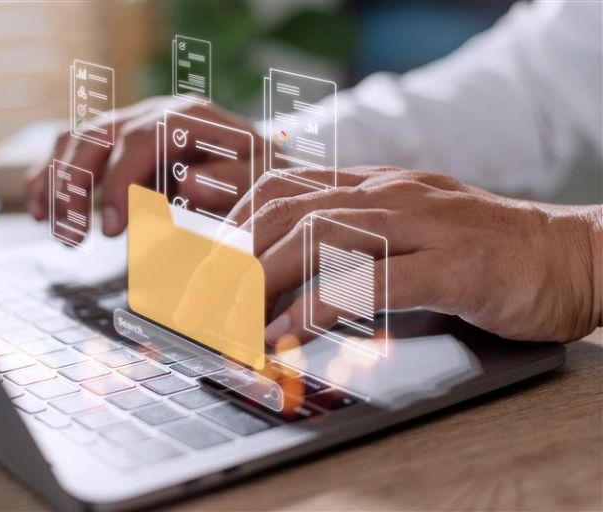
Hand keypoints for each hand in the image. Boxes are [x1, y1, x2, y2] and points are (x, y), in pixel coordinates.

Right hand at [26, 96, 261, 240]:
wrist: (254, 160)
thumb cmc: (256, 174)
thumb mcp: (256, 178)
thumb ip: (228, 182)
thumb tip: (187, 186)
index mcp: (188, 117)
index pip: (140, 141)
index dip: (120, 184)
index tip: (112, 230)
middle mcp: (153, 112)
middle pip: (97, 135)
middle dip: (75, 186)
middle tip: (72, 238)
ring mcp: (130, 123)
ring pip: (76, 138)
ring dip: (55, 183)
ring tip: (57, 230)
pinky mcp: (116, 142)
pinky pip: (72, 148)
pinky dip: (50, 176)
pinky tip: (40, 210)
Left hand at [228, 167, 602, 343]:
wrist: (571, 255)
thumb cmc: (482, 251)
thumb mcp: (406, 231)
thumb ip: (354, 240)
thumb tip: (288, 273)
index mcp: (374, 185)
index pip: (281, 184)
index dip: (231, 220)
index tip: (206, 261)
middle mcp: (390, 194)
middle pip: (286, 209)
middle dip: (235, 257)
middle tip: (206, 302)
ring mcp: (422, 224)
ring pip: (320, 235)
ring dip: (266, 280)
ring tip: (236, 319)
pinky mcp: (453, 264)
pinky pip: (371, 281)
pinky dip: (320, 307)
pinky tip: (290, 333)